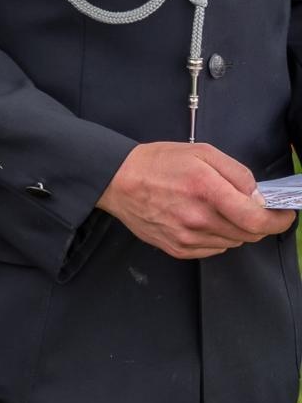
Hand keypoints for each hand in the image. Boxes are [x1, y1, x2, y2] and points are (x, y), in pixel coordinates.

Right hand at [97, 142, 294, 260]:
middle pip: (248, 234)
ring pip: (232, 242)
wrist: (117, 180)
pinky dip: (216, 237)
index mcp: (206, 190)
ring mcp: (186, 237)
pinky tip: (201, 220)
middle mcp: (198, 218)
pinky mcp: (177, 249)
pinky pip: (213, 250)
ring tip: (216, 209)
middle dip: (256, 222)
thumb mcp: (201, 152)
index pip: (257, 219)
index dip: (279, 221)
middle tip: (248, 207)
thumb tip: (257, 197)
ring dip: (235, 229)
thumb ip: (237, 173)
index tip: (285, 215)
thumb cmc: (158, 162)